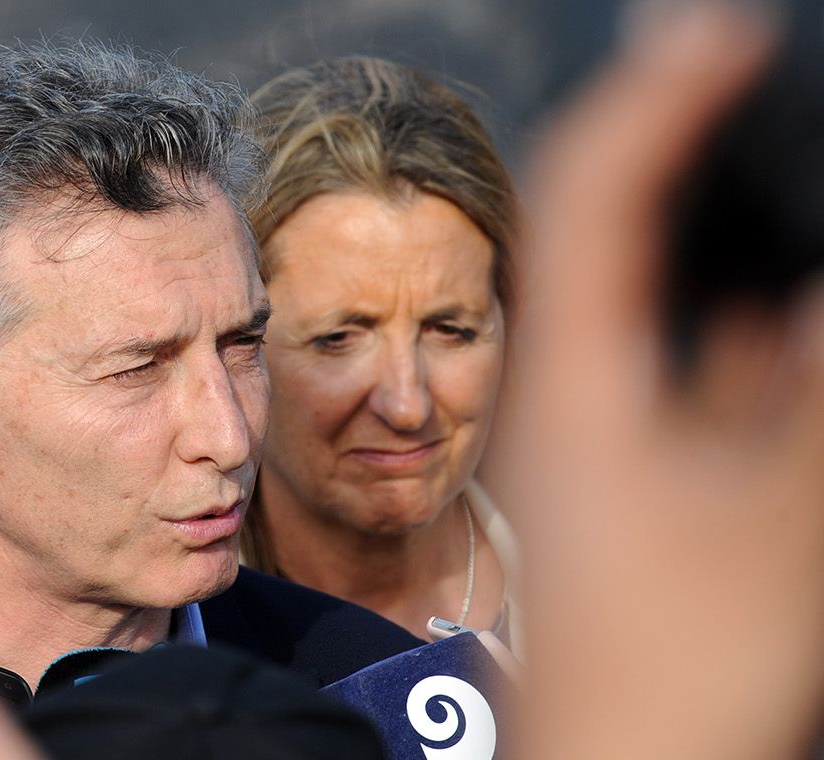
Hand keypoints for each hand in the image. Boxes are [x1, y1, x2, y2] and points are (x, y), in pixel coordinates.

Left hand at [500, 3, 823, 757]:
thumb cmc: (667, 678)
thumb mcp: (776, 525)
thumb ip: (812, 395)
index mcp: (574, 379)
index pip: (594, 195)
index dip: (657, 101)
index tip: (723, 40)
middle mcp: (566, 388)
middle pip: (607, 228)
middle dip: (678, 143)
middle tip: (745, 79)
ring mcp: (592, 429)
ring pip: (643, 295)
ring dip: (703, 226)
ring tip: (764, 164)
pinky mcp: (624, 472)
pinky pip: (671, 362)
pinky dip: (724, 316)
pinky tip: (772, 307)